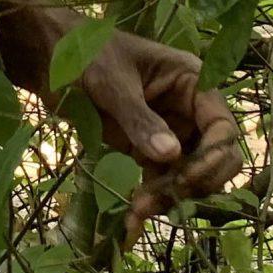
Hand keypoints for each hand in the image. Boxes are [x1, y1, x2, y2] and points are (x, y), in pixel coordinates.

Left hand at [0, 0, 244, 240]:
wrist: (50, 58)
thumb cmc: (86, 55)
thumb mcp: (113, 84)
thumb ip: (140, 119)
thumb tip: (171, 156)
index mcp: (192, 81)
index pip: (223, 126)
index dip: (213, 157)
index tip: (186, 181)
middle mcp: (189, 108)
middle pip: (215, 156)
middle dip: (195, 182)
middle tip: (162, 201)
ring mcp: (170, 130)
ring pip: (189, 173)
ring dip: (171, 197)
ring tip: (137, 212)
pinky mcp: (147, 148)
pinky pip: (161, 179)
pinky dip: (152, 198)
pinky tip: (133, 218)